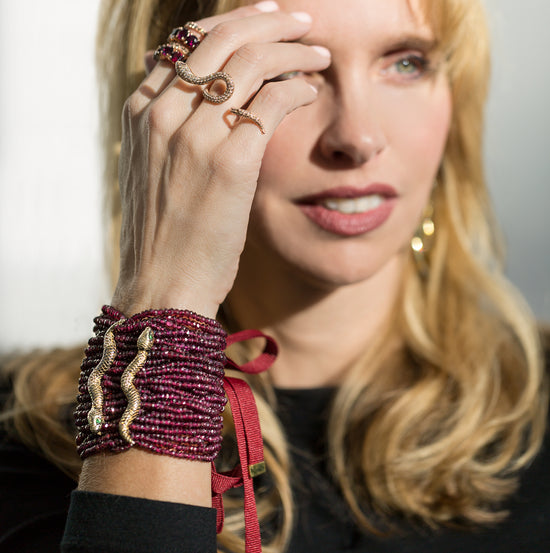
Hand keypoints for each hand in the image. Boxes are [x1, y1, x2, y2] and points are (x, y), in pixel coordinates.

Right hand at [111, 3, 330, 317]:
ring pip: (250, 63)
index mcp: (140, 114)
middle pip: (220, 39)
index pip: (187, 44)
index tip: (263, 22)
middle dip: (267, 21)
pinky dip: (298, 87)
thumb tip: (210, 101)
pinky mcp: (230, 163)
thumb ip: (172, 130)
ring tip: (318, 51)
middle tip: (299, 20)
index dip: (231, 25)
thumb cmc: (164, 237)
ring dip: (292, 48)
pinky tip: (312, 90)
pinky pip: (272, 101)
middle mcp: (161, 115)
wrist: (161, 286)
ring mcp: (193, 138)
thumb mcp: (155, 172)